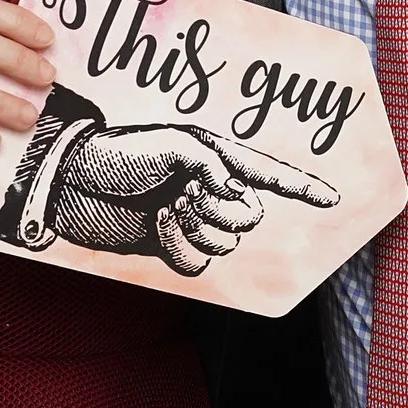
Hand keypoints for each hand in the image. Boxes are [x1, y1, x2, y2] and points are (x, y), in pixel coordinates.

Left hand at [47, 124, 338, 275]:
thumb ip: (216, 167)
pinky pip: (197, 263)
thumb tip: (237, 198)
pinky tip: (158, 226)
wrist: (76, 183)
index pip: (270, 173)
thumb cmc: (122, 153)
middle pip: (251, 218)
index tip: (332, 198)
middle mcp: (211, 190)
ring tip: (167, 206)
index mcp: (219, 158)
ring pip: (225, 244)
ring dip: (195, 226)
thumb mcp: (175, 145)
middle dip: (222, 210)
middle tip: (187, 191)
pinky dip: (178, 246)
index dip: (302, 186)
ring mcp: (192, 220)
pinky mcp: (171, 247)